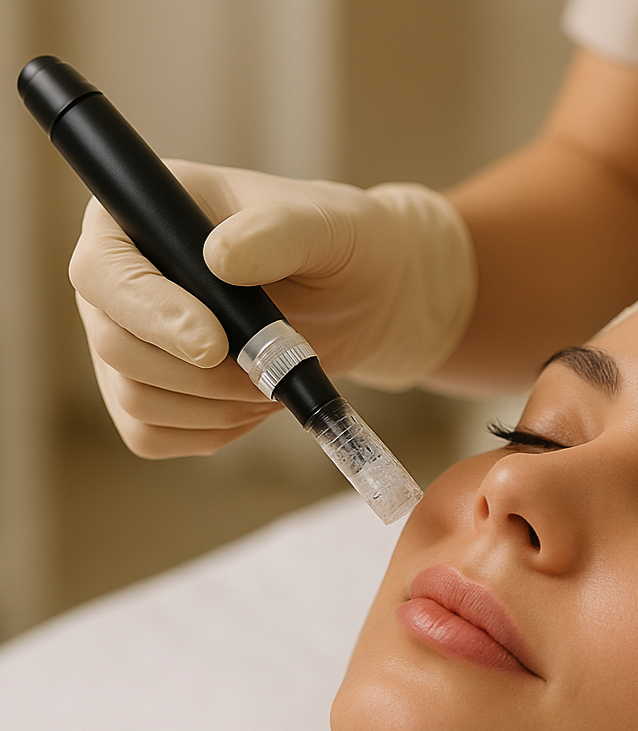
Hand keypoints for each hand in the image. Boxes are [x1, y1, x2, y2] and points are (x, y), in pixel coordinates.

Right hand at [69, 159, 475, 456]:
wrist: (364, 297)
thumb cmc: (339, 244)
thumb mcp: (322, 225)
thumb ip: (274, 232)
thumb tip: (219, 258)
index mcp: (142, 215)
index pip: (102, 271)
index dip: (150, 315)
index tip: (214, 344)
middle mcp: (121, 279)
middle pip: (114, 346)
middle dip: (199, 374)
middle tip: (268, 370)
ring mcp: (131, 338)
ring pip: (135, 399)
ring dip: (214, 407)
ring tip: (272, 383)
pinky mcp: (152, 390)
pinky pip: (152, 436)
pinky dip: (209, 432)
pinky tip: (254, 405)